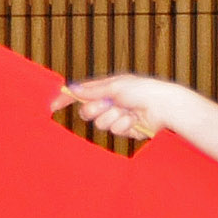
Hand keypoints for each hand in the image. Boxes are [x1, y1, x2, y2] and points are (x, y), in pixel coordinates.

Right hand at [50, 73, 183, 139]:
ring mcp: (118, 117)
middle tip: (107, 104)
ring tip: (127, 111)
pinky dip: (124, 124)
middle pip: (87, 112)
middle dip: (94, 109)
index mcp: (107, 88)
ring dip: (112, 117)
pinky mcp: (127, 130)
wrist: (164, 106)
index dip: (67, 100)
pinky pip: (116, 130)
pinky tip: (135, 120)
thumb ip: (93, 90)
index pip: (82, 94)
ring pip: (101, 124)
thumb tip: (73, 89)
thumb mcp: (115, 86)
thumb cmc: (142, 90)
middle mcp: (110, 103)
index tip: (53, 106)